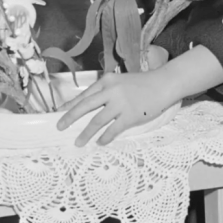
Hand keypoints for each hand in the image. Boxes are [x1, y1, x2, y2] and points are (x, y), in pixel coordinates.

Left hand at [56, 69, 177, 146]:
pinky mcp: (130, 115)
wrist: (163, 84)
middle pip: (85, 106)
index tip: (59, 113)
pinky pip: (113, 129)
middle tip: (60, 127)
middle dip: (70, 118)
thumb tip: (89, 107)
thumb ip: (106, 91)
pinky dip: (105, 137)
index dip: (70, 105)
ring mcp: (121, 103)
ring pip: (97, 121)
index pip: (84, 95)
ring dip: (86, 133)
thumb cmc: (142, 84)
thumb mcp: (120, 81)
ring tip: (78, 142)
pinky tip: (100, 142)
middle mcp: (111, 91)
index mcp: (107, 81)